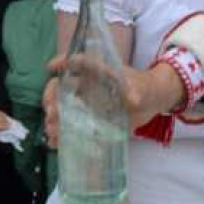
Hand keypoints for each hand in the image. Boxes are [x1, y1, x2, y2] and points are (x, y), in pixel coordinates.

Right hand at [44, 56, 184, 146]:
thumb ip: (136, 92)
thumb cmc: (144, 88)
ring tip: (52, 130)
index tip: (51, 67)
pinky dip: (61, 134)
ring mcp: (86, 103)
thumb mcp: (141, 89)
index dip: (63, 62)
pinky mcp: (89, 119)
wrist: (151, 102)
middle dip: (52, 98)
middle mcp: (87, 85)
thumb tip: (134, 99)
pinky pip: (70, 125)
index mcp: (98, 72)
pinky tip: (54, 142)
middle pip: (61, 88)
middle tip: (52, 112)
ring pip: (62, 108)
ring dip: (53, 118)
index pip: (78, 63)